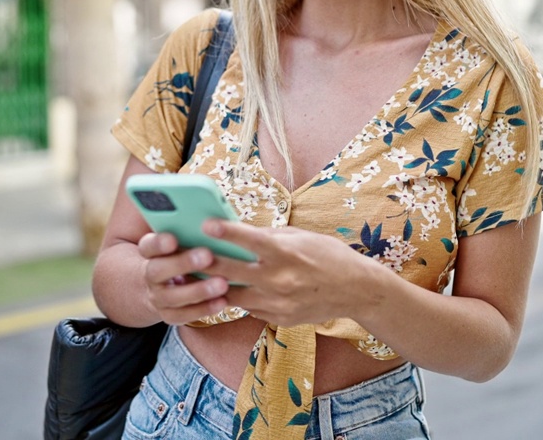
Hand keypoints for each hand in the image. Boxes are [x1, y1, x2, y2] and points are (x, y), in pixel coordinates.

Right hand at [136, 232, 230, 324]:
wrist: (156, 285)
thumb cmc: (179, 253)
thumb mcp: (178, 239)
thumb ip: (188, 229)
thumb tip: (214, 215)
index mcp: (150, 252)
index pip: (147, 246)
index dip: (158, 243)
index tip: (173, 238)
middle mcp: (150, 275)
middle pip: (158, 270)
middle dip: (183, 263)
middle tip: (207, 255)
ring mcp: (158, 297)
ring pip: (173, 296)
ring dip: (198, 290)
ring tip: (222, 283)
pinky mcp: (169, 315)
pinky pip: (184, 315)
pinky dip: (203, 309)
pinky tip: (222, 301)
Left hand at [202, 220, 382, 326]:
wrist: (357, 291)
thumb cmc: (330, 256)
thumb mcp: (301, 238)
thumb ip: (269, 237)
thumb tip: (240, 233)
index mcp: (285, 253)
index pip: (248, 240)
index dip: (225, 231)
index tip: (205, 224)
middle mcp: (279, 280)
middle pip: (231, 272)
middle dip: (204, 262)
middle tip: (186, 255)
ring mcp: (278, 303)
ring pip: (233, 296)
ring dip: (217, 285)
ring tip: (199, 275)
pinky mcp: (279, 319)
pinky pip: (250, 308)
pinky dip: (242, 298)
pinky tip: (234, 289)